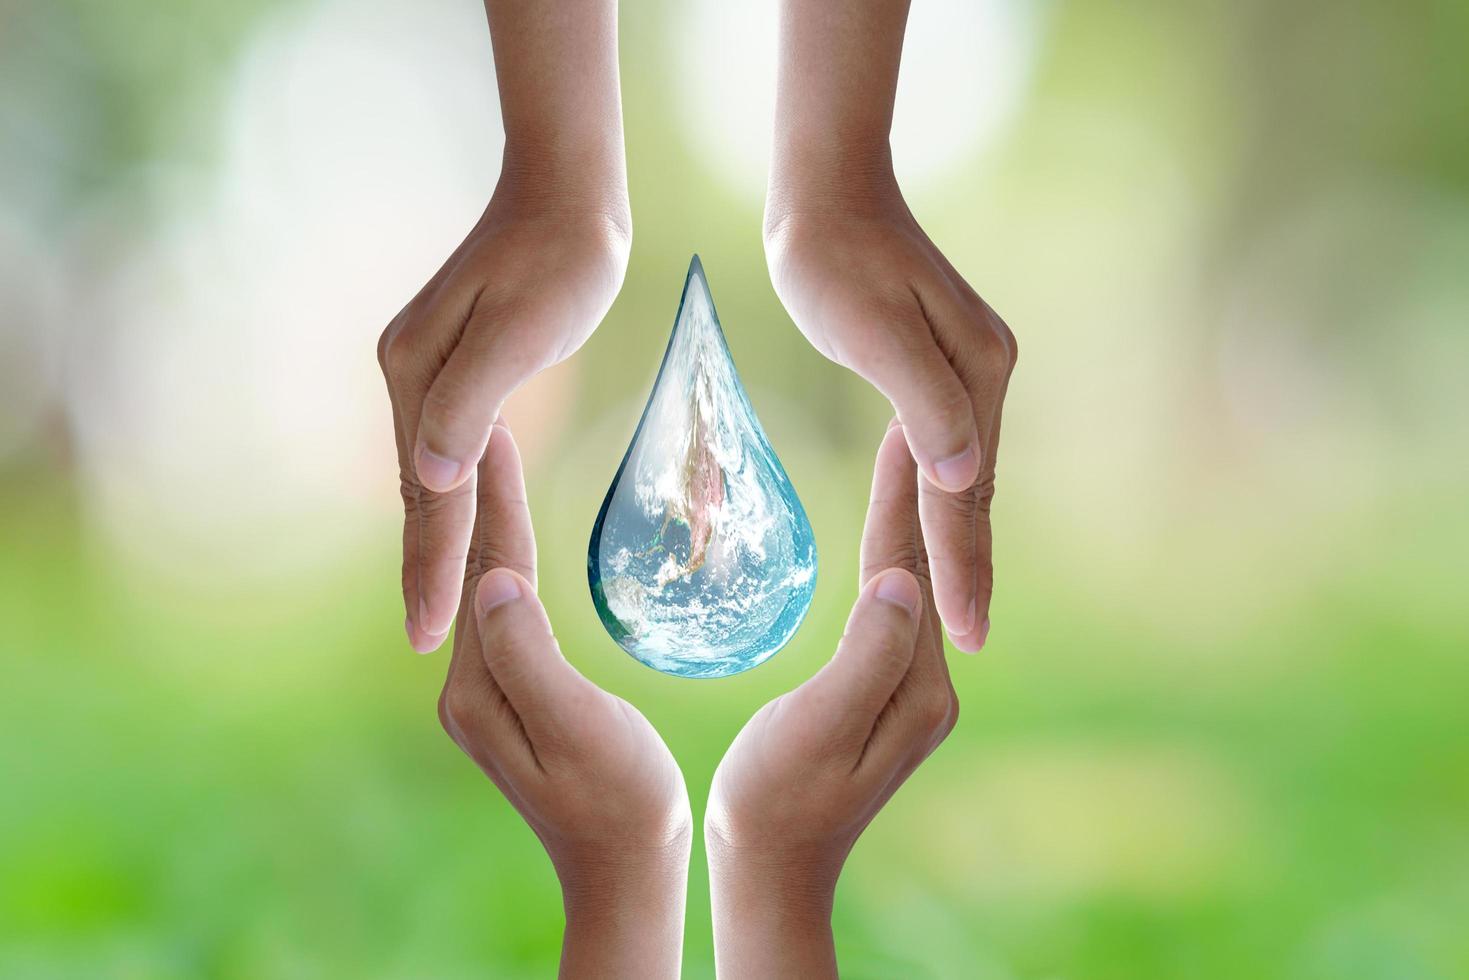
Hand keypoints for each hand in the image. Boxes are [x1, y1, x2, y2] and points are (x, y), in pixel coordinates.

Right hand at [378, 0, 630, 652]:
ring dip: (435, 541)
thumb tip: (430, 479)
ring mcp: (426, 372)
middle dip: (424, 568)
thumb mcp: (521, 331)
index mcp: (417, 374)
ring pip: (431, 478)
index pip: (428, 495)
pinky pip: (450, 452)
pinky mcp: (455, 368)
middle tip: (425, 642)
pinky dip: (454, 500)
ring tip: (435, 605)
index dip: (429, 568)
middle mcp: (408, 375)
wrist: (568, 200)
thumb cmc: (560, 260)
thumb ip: (470, 404)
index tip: (424, 635)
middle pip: (419, 493)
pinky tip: (458, 528)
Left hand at [439, 422, 690, 978]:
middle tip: (490, 415)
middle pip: (475, 568)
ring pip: (486, 585)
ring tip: (497, 457)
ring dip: (489, 520)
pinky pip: (505, 611)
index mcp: (482, 687)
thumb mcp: (580, 730)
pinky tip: (516, 543)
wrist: (626, 872)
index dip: (496, 495)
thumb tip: (493, 580)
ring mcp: (488, 695)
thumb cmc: (622, 803)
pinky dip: (509, 559)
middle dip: (481, 492)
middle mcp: (470, 686)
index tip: (498, 423)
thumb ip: (532, 658)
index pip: (488, 568)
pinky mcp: (512, 700)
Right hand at [705, 421, 957, 978]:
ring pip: (911, 584)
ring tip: (900, 453)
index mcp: (914, 685)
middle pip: (922, 567)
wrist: (772, 871)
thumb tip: (905, 582)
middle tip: (909, 411)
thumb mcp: (816, 730)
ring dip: (907, 517)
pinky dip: (888, 556)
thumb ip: (864, 658)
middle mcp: (926, 684)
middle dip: (916, 490)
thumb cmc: (774, 802)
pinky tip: (881, 538)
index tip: (900, 421)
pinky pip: (892, 609)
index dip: (901, 494)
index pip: (910, 567)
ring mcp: (909, 692)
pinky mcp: (884, 697)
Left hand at [766, 0, 1016, 651]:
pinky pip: (946, 454)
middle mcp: (985, 376)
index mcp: (976, 373)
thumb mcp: (873, 329)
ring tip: (960, 607)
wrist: (826, 198)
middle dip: (972, 568)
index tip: (971, 634)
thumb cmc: (833, 261)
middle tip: (971, 641)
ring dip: (960, 543)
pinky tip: (934, 529)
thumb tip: (966, 480)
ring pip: (966, 478)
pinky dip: (941, 502)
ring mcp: (968, 372)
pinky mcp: (940, 369)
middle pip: (977, 492)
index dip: (966, 566)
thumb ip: (924, 404)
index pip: (968, 493)